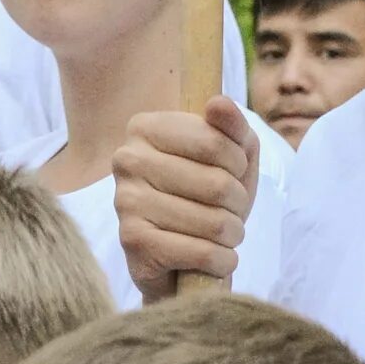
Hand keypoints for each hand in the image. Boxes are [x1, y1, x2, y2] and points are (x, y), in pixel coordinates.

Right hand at [113, 96, 257, 301]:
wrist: (180, 257)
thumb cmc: (207, 199)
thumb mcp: (230, 157)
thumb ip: (232, 126)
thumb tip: (218, 103)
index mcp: (145, 127)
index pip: (215, 142)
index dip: (239, 164)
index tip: (232, 172)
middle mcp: (127, 159)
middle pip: (218, 184)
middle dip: (238, 204)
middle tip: (229, 211)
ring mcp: (125, 201)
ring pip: (213, 222)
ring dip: (232, 235)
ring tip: (221, 235)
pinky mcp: (132, 241)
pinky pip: (202, 252)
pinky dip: (222, 260)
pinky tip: (214, 257)